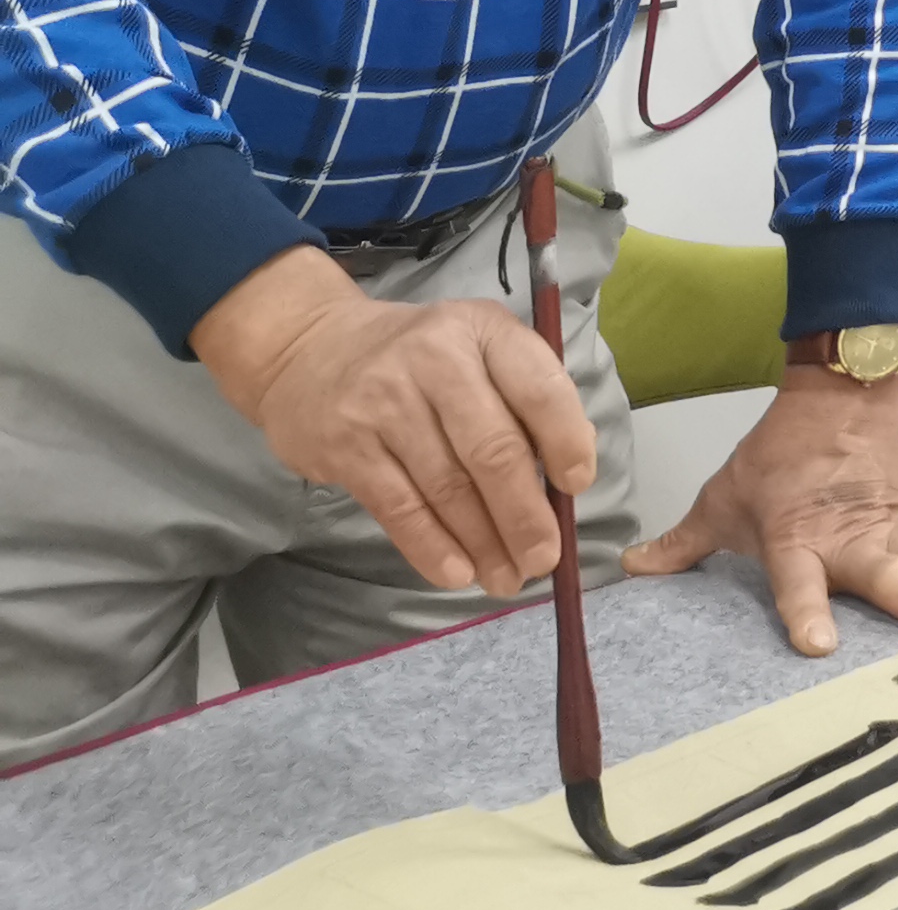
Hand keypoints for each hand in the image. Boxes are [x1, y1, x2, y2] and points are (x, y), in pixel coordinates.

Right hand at [194, 246, 594, 599]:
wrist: (308, 349)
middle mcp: (436, 360)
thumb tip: (563, 478)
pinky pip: (399, 507)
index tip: (577, 487)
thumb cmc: (418, 356)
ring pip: (447, 487)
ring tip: (507, 578)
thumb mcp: (477, 347)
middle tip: (545, 559)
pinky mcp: (346, 446)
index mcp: (484, 331)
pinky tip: (458, 573)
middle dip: (525, 514)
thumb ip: (521, 397)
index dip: (566, 441)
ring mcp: (385, 403)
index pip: (539, 388)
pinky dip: (432, 547)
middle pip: (493, 449)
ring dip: (483, 542)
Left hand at [625, 365, 897, 654]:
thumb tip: (627, 569)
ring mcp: (890, 528)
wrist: (837, 397)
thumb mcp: (722, 499)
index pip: (797, 581)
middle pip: (884, 573)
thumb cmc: (778, 456)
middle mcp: (849, 539)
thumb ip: (683, 544)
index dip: (805, 610)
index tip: (819, 645)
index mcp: (796, 539)